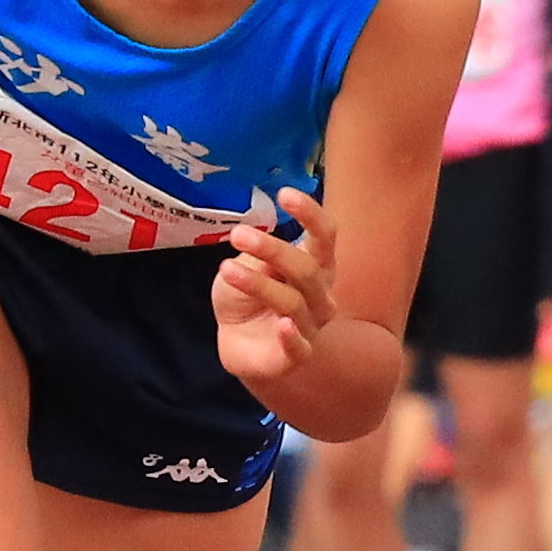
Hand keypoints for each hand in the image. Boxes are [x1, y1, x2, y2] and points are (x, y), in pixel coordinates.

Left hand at [214, 185, 338, 387]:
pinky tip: (282, 325)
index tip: (285, 194)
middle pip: (307, 269)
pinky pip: (299, 347)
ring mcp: (312, 326)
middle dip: (273, 249)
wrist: (241, 344)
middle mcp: (321, 294)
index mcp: (316, 265)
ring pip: (294, 302)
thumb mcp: (248, 267)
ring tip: (227, 270)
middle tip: (237, 234)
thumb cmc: (249, 297)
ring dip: (260, 285)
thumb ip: (261, 257)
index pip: (325, 236)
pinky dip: (292, 337)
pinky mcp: (296, 356)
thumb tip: (263, 248)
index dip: (310, 214)